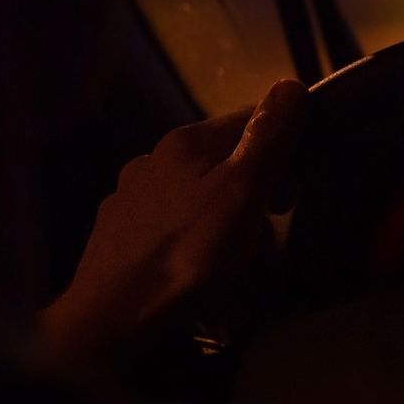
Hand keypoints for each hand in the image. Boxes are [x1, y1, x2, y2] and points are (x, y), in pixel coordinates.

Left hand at [35, 79, 306, 368]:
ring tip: (230, 258)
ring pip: (193, 193)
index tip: (291, 192)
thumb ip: (268, 137)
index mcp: (186, 141)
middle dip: (251, 188)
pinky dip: (187, 236)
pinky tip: (191, 267)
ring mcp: (128, 196)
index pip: (250, 121)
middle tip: (264, 232)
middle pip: (222, 159)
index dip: (282, 150)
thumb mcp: (243, 192)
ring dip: (219, 214)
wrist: (112, 320)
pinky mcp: (115, 233)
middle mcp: (153, 158)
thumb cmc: (189, 253)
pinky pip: (166, 223)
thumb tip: (291, 83)